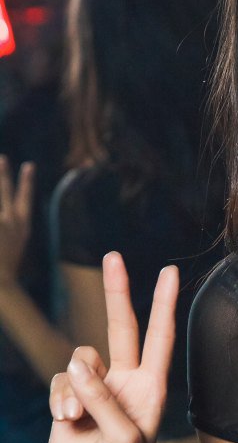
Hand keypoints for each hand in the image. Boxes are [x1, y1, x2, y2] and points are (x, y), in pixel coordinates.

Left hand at [0, 154, 34, 285]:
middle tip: (2, 158)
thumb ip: (14, 232)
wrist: (2, 285)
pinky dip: (11, 194)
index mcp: (21, 227)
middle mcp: (10, 222)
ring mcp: (1, 224)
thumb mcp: (16, 246)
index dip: (27, 181)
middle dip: (3, 174)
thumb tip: (14, 223)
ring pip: (0, 197)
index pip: (25, 198)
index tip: (29, 165)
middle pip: (5, 192)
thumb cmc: (7, 269)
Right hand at [46, 252, 178, 442]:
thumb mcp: (121, 439)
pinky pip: (60, 381)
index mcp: (151, 390)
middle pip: (120, 327)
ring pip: (79, 359)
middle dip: (117, 292)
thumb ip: (102, 399)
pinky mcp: (71, 402)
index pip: (159, 337)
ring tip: (75, 419)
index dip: (163, 303)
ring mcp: (98, 392)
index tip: (171, 270)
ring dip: (74, 386)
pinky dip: (60, 398)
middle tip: (114, 256)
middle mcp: (127, 385)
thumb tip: (78, 363)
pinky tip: (64, 422)